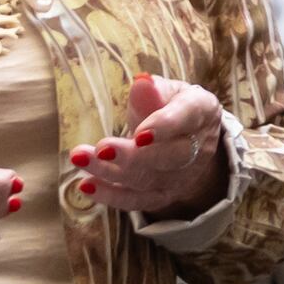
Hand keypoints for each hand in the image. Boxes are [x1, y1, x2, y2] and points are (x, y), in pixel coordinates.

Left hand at [72, 72, 228, 217]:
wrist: (187, 138)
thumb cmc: (171, 106)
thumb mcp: (167, 91)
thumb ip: (153, 91)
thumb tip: (142, 82)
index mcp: (202, 111)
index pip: (189, 118)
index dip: (165, 127)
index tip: (139, 133)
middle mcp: (198, 147)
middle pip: (171, 157)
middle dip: (134, 156)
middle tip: (102, 149)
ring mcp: (182, 176)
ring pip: (148, 179)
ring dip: (111, 172)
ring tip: (81, 158)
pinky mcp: (163, 195)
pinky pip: (138, 201)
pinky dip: (112, 196)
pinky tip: (86, 186)